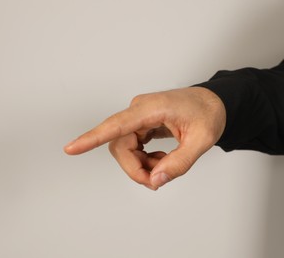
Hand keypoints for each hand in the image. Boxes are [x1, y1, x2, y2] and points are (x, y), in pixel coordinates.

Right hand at [64, 87, 225, 189]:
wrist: (212, 102)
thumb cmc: (208, 114)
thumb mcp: (202, 141)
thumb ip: (179, 163)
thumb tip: (155, 180)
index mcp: (152, 108)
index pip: (116, 125)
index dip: (91, 138)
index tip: (70, 148)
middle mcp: (138, 110)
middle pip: (119, 145)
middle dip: (135, 168)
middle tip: (158, 180)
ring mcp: (137, 116)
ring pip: (123, 148)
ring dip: (140, 165)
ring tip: (164, 166)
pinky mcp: (139, 123)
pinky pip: (131, 146)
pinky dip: (143, 160)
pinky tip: (160, 159)